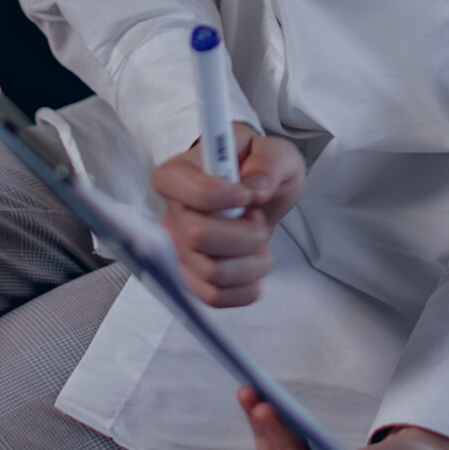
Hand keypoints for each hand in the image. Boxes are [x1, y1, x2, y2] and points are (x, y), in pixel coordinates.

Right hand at [153, 123, 305, 308]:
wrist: (259, 198)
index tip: (247, 195)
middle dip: (244, 233)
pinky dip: (245, 287)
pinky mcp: (194, 277)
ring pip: (211, 271)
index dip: (215, 195)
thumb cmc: (259, 170)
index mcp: (181, 173)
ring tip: (260, 242)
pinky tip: (255, 265)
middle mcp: (173, 213)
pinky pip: (213, 296)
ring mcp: (181, 249)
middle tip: (257, 219)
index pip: (177, 186)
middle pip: (197, 236)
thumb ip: (269, 163)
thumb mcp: (275, 153)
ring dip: (252, 261)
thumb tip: (256, 188)